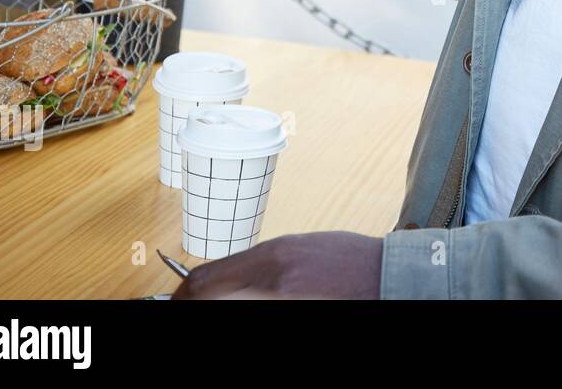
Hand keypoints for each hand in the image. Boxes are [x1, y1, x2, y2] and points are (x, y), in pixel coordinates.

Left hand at [172, 232, 382, 298]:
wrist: (385, 276)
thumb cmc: (349, 259)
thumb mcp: (300, 248)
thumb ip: (264, 261)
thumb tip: (228, 275)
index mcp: (274, 255)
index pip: (205, 280)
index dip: (182, 295)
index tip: (176, 299)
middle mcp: (274, 279)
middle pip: (211, 296)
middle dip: (195, 303)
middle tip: (188, 305)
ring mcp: (284, 301)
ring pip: (233, 305)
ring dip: (223, 306)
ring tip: (224, 302)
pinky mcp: (295, 312)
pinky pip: (259, 311)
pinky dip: (246, 309)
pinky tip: (254, 305)